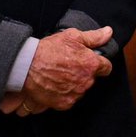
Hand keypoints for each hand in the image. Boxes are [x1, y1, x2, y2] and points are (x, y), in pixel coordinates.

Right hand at [0, 27, 114, 115]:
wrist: (26, 66)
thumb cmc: (49, 49)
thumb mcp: (73, 36)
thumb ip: (94, 37)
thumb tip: (109, 32)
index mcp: (91, 65)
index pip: (106, 68)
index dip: (100, 64)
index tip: (91, 62)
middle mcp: (86, 82)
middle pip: (92, 79)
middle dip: (84, 73)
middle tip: (70, 65)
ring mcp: (75, 94)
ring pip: (81, 89)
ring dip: (75, 84)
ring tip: (60, 75)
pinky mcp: (64, 104)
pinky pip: (69, 99)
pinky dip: (64, 94)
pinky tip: (55, 84)